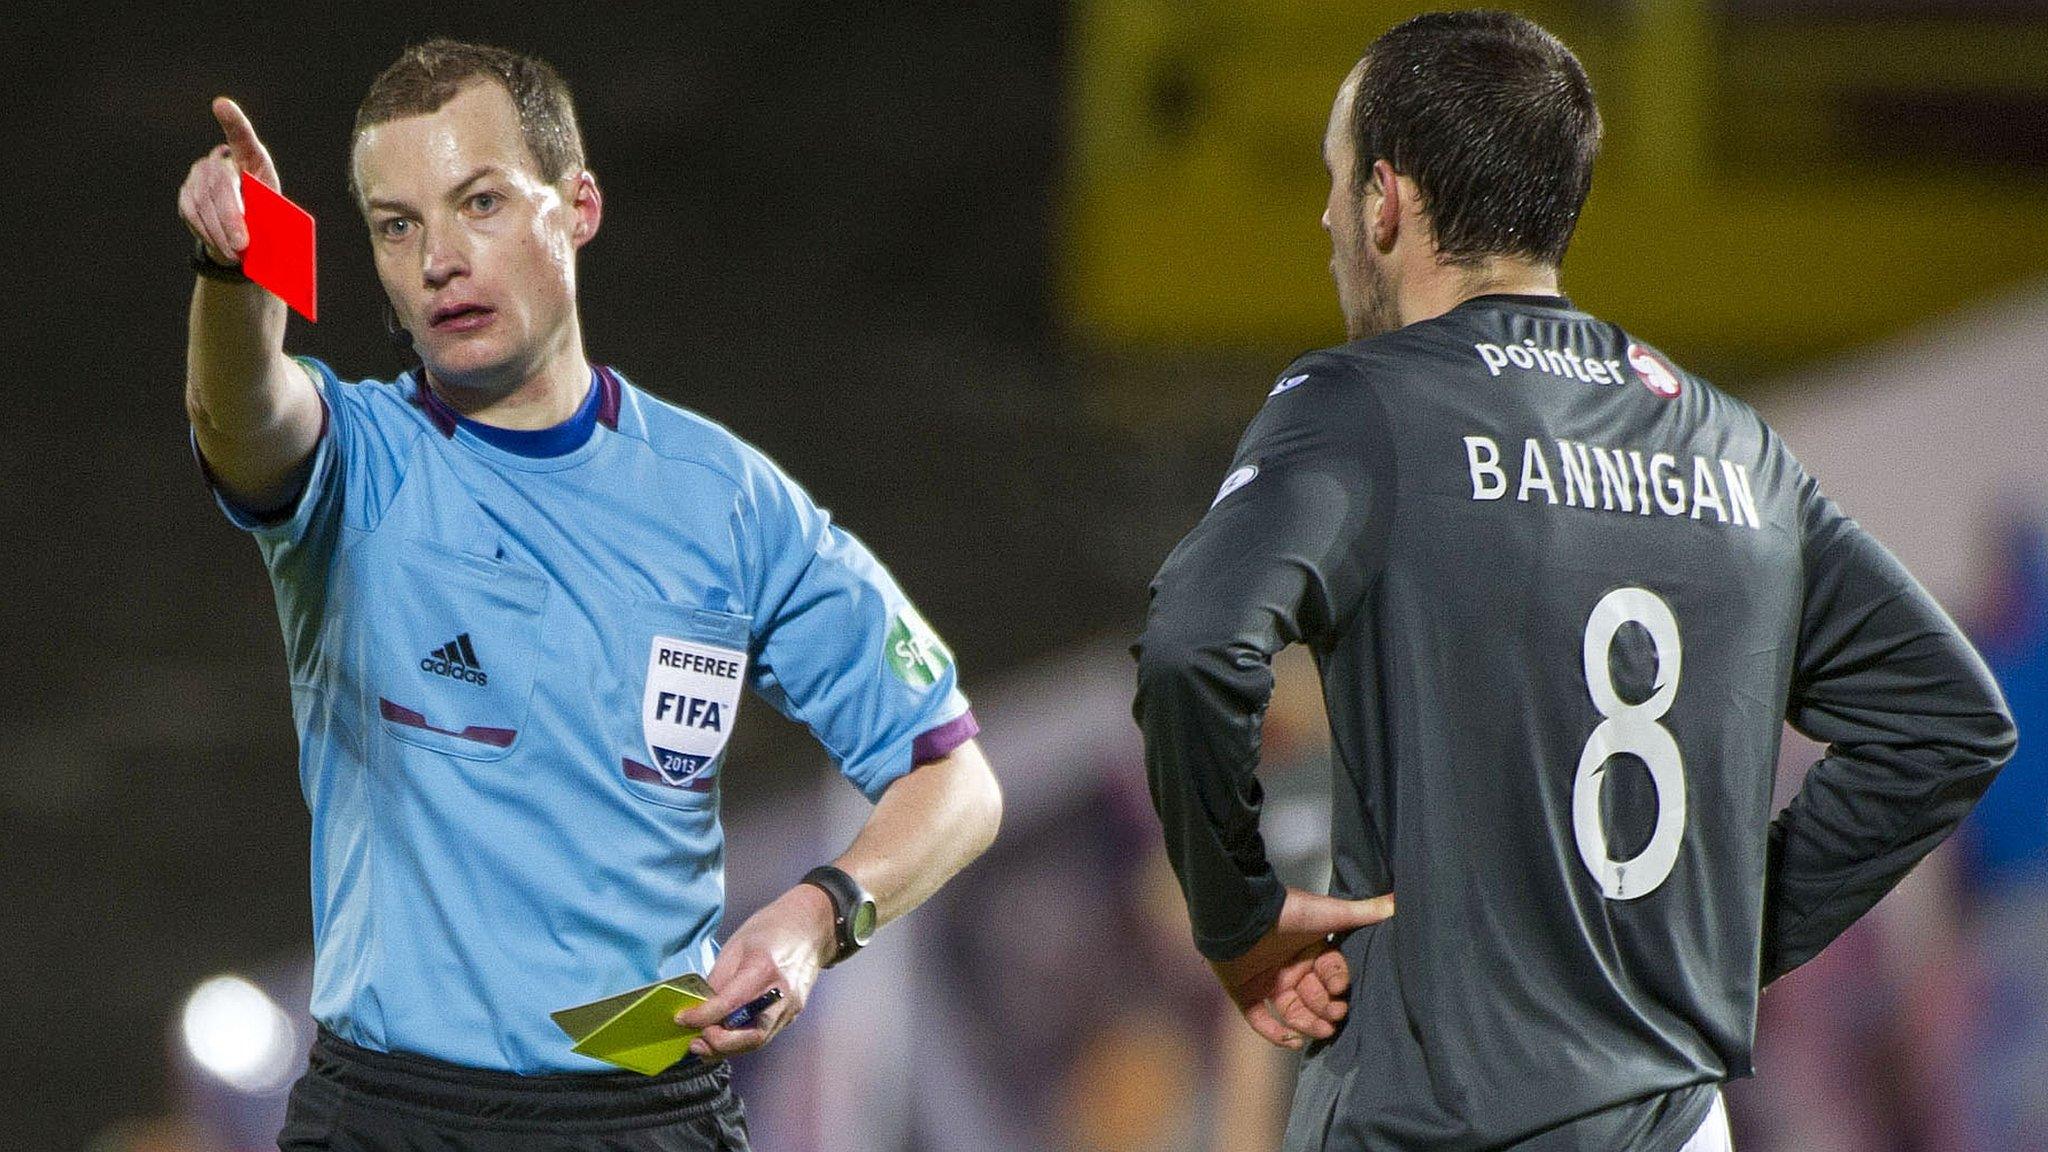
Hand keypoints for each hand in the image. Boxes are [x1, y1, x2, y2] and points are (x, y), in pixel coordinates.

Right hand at [178, 97, 280, 265]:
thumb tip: (264, 229)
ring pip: (204, 203)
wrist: (244, 230)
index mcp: (251, 158)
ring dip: (221, 232)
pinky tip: (222, 247)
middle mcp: (220, 161)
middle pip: (221, 184)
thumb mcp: (276, 211)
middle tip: (243, 245)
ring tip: (237, 254)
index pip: (241, 137)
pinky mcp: (186, 194)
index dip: (232, 121)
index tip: (221, 105)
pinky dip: (209, 233)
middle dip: (232, 218)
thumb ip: (271, 212)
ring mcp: (199, 175)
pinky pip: (193, 214)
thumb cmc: (267, 216)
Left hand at [675, 883, 836, 1062]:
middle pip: (751, 1035)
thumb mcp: (737, 945)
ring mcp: (791, 1007)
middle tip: (694, 1041)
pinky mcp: (793, 1013)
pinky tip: (725, 1036)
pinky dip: (742, 1039)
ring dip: (728, 1048)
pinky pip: (764, 1033)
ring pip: (757, 1041)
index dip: (702, 1017)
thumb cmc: (772, 928)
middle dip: (719, 1044)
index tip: (682, 1019)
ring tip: (704, 1044)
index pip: (730, 1004)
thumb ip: (720, 978)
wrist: (812, 926)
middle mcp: (781, 994)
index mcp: (764, 969)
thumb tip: (701, 1005)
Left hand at [1210, 887, 1394, 1050]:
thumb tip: (1399, 902)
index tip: (1340, 987)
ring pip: (1293, 1012)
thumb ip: (1363, 912)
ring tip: (1323, 1032)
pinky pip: (1260, 1020)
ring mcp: (1267, 980)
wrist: (1241, 914)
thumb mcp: (1329, 912)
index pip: (1330, 974)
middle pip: (1314, 997)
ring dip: (1309, 1024)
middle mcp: (1290, 967)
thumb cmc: (1287, 911)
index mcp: (1310, 949)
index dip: (1337, 982)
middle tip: (1335, 1015)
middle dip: (1327, 1008)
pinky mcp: (1244, 992)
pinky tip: (1292, 1042)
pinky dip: (1274, 1034)